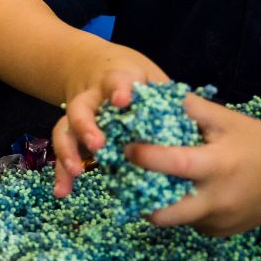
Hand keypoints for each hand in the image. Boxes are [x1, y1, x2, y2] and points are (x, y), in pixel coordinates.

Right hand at [52, 44, 169, 197]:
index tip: (123, 102)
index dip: (119, 91)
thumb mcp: (154, 82)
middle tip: (98, 145)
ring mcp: (79, 116)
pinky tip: (63, 192)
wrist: (99, 68)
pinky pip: (64, 152)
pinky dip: (61, 173)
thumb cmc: (138, 82)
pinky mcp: (73, 135)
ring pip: (65, 129)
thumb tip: (199, 127)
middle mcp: (92, 98)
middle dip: (86, 126)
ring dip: (68, 151)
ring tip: (76, 171)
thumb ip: (168, 101)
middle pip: (81, 108)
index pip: (117, 81)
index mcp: (117, 81)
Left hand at [132, 96, 260, 235]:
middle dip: (139, 199)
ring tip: (154, 182)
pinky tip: (185, 192)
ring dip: (158, 204)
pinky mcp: (222, 232)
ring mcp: (220, 221)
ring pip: (174, 220)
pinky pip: (190, 224)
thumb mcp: (226, 119)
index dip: (145, 157)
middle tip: (129, 179)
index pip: (173, 165)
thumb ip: (189, 108)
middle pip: (165, 214)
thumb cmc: (259, 142)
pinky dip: (181, 210)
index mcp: (217, 166)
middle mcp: (217, 200)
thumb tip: (150, 94)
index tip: (126, 148)